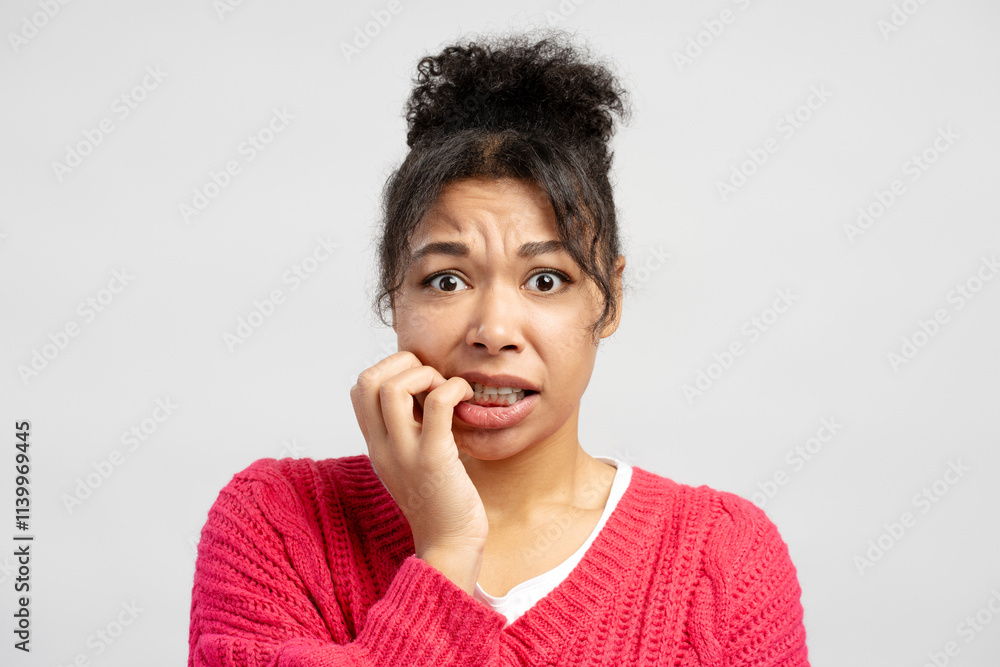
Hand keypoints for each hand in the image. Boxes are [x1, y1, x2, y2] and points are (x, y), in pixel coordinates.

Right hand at [350, 351, 488, 557]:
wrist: (450, 545)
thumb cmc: (441, 499)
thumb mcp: (411, 459)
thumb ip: (408, 428)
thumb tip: (423, 389)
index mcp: (376, 444)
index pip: (359, 388)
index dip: (389, 369)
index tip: (420, 382)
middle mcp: (382, 446)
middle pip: (367, 380)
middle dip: (403, 363)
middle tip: (433, 380)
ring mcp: (405, 453)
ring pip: (393, 387)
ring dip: (426, 374)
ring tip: (449, 390)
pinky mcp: (435, 459)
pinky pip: (438, 404)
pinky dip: (454, 387)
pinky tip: (467, 398)